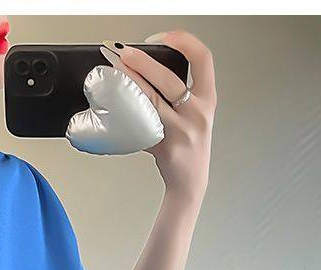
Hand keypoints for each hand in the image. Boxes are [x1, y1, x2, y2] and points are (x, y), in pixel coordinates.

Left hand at [106, 30, 216, 201]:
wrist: (190, 182)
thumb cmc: (189, 144)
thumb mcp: (195, 114)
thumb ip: (178, 93)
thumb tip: (143, 69)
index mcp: (208, 99)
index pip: (203, 58)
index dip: (183, 41)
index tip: (162, 36)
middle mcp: (197, 113)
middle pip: (169, 80)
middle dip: (143, 63)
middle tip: (123, 53)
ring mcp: (181, 132)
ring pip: (152, 103)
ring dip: (130, 85)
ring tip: (114, 74)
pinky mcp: (164, 149)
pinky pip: (141, 128)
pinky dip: (125, 118)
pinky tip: (112, 109)